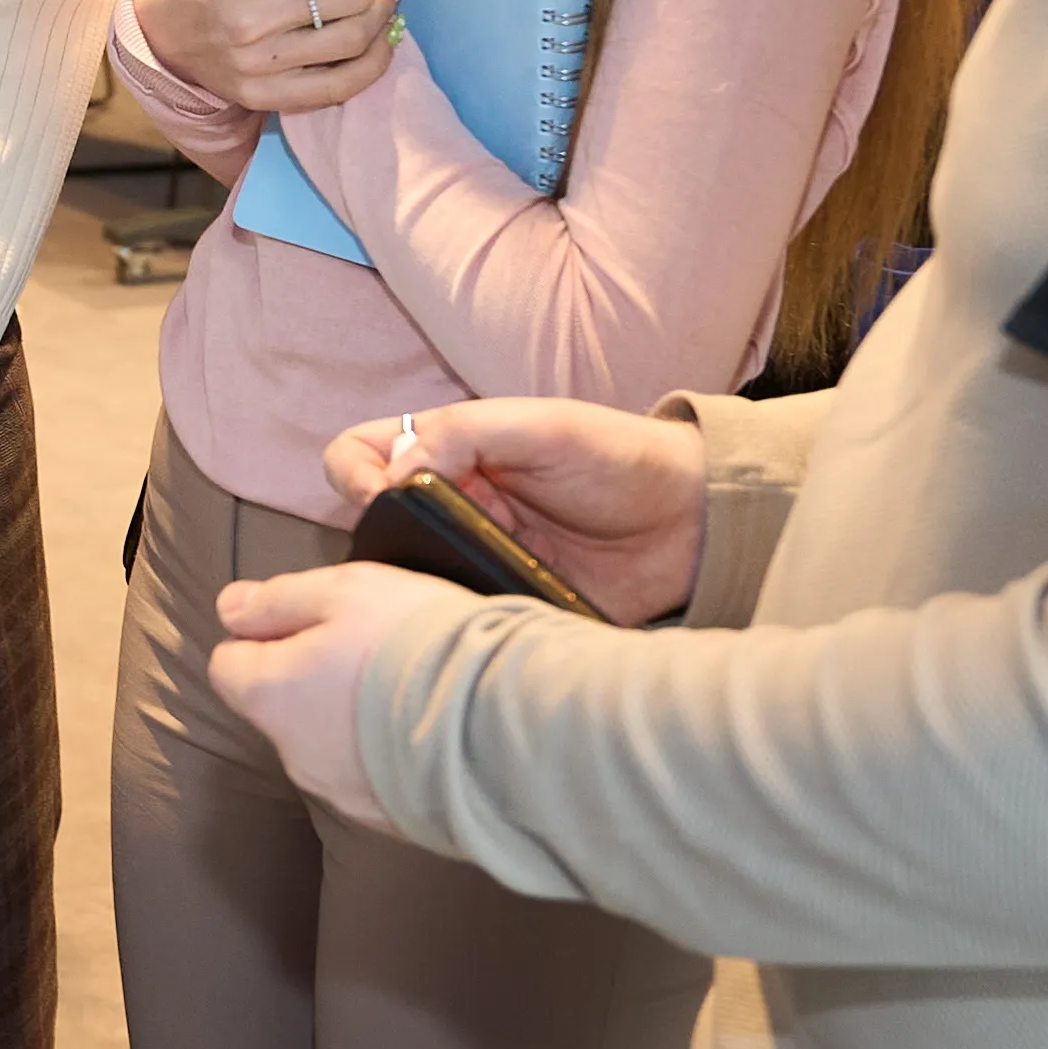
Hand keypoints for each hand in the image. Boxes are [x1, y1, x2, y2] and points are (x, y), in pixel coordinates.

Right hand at [129, 0, 410, 116]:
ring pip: (353, 41)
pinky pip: (340, 87)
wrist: (158, 29)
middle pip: (349, 1)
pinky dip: (373, 64)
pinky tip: (380, 41)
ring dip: (377, 17)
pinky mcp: (264, 97)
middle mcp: (248, 23)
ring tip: (374, 3)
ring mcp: (257, 66)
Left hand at [202, 566, 414, 827]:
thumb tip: (228, 608)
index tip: (314, 623)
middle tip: (371, 650)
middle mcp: (293, 755)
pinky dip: (389, 755)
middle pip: (281, 708)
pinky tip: (431, 732)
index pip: (228, 667)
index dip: (263, 638)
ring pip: (327, 746)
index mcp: (270, 698)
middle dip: (309, 679)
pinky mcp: (390, 821)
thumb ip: (278, 599)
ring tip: (411, 692)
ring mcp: (342, 795)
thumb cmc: (416, 642)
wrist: (503, 724)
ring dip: (351, 720)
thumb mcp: (344, 591)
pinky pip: (374, 779)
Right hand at [316, 394, 706, 621]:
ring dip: (416, 584)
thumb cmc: (621, 458)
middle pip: (370, 523)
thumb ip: (466, 433)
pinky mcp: (503, 603)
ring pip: (406, 578)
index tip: (384, 494)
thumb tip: (391, 471)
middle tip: (435, 541)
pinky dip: (456, 621)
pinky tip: (481, 616)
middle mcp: (451, 504)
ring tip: (455, 584)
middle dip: (382, 537)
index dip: (352, 473)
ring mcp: (474, 556)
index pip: (359, 455)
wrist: (694, 522)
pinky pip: (456, 618)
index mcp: (450, 451)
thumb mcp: (545, 426)